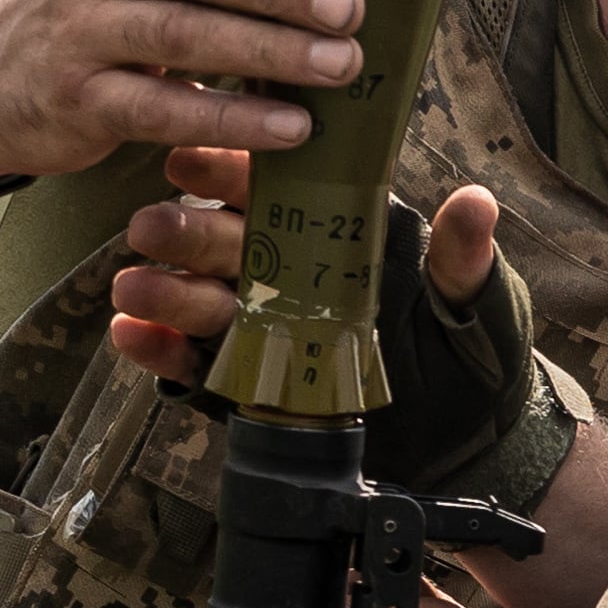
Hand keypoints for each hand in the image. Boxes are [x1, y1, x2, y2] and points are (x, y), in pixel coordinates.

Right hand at [111, 172, 560, 501]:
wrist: (466, 445)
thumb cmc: (472, 359)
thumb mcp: (477, 303)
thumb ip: (463, 257)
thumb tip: (476, 201)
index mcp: (336, 241)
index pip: (278, 195)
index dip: (233, 173)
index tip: (194, 162)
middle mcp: (292, 277)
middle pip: (226, 245)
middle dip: (185, 234)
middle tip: (149, 228)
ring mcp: (268, 329)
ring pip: (203, 300)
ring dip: (165, 292)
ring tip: (132, 288)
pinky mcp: (253, 383)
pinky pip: (199, 364)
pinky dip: (162, 353)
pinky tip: (130, 337)